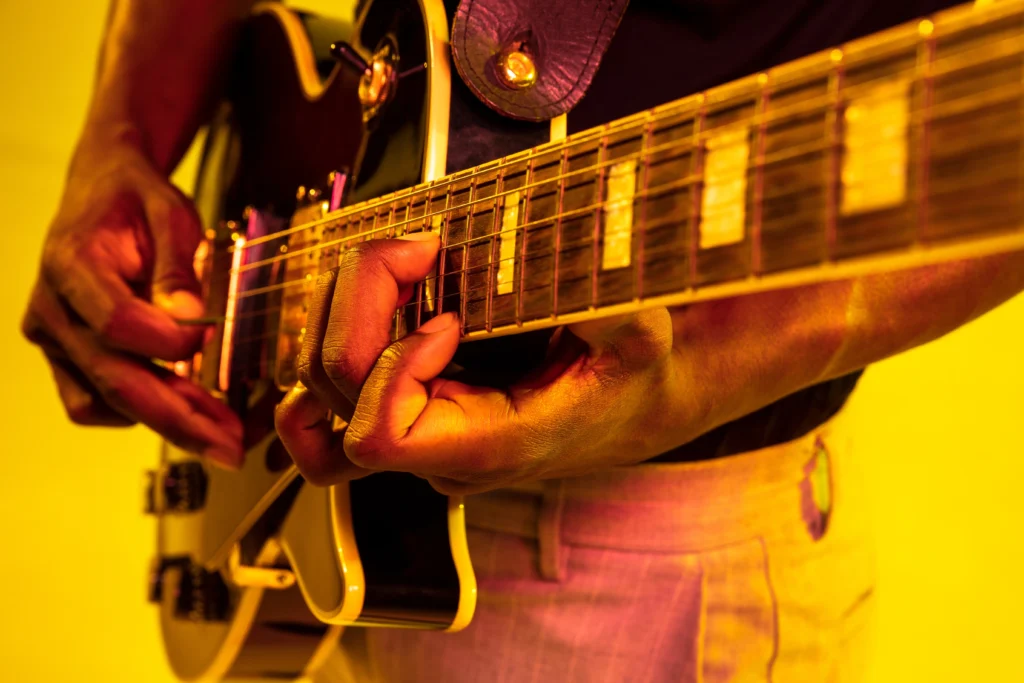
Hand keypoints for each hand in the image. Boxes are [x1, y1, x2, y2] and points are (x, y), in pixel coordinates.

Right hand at [22, 140, 241, 466]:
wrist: (103, 190)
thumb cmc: (139, 200)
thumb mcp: (170, 214)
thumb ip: (176, 268)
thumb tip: (189, 321)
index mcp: (72, 264)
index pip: (117, 323)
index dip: (167, 341)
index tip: (208, 333)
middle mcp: (52, 309)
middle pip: (113, 379)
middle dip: (179, 419)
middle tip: (231, 446)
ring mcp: (53, 339)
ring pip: (104, 401)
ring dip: (167, 421)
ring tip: (222, 431)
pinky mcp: (64, 358)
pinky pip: (91, 403)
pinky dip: (136, 412)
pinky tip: (184, 407)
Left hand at [275, 234, 686, 494]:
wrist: (631, 399)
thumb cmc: (631, 372)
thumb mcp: (640, 334)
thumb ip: (613, 310)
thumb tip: (578, 267)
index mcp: (489, 447)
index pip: (382, 434)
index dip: (396, 362)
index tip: (453, 316)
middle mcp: (437, 454)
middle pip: (335, 389)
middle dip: (361, 297)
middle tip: (421, 248)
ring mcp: (415, 440)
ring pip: (315, 388)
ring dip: (339, 306)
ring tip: (397, 263)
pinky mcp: (405, 416)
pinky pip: (322, 407)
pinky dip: (321, 355)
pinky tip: (358, 309)